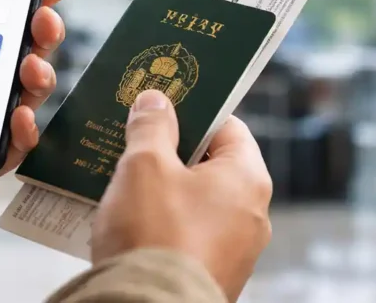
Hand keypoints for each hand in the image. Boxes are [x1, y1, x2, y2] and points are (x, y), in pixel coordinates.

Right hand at [92, 90, 271, 301]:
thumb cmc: (154, 235)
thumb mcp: (145, 165)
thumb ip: (152, 126)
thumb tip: (156, 101)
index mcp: (247, 179)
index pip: (227, 127)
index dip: (193, 113)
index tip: (161, 108)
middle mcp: (251, 215)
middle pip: (210, 165)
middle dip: (170, 152)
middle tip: (134, 143)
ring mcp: (234, 250)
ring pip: (195, 203)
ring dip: (161, 190)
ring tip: (123, 183)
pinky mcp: (210, 275)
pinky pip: (186, 236)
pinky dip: (161, 225)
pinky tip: (129, 223)